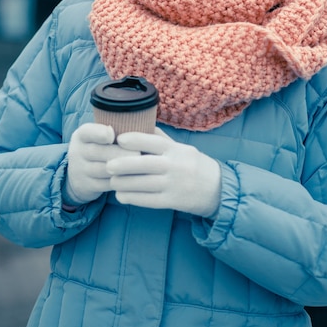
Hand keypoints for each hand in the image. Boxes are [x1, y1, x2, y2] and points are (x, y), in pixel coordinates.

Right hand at [63, 122, 139, 205]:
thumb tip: (148, 125)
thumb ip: (116, 128)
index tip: (112, 134)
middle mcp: (78, 151)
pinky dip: (123, 181)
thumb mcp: (99, 135)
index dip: (99, 133)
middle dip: (121, 153)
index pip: (88, 132)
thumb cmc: (99, 147)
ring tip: (141, 165)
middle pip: (100, 152)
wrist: (78, 175)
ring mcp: (81, 170)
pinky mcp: (88, 186)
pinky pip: (107, 184)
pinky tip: (136, 178)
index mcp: (82, 135)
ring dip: (124, 168)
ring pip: (105, 170)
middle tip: (140, 152)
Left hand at [106, 130, 221, 217]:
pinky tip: (121, 195)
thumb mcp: (182, 148)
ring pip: (144, 184)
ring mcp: (174, 185)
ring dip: (124, 183)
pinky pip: (149, 200)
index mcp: (176, 150)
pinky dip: (133, 198)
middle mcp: (175, 166)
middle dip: (124, 164)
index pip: (154, 142)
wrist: (218, 189)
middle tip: (107, 164)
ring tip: (112, 180)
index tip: (119, 139)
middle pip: (145, 164)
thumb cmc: (194, 165)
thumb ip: (161, 140)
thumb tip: (140, 125)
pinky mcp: (173, 202)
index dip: (136, 139)